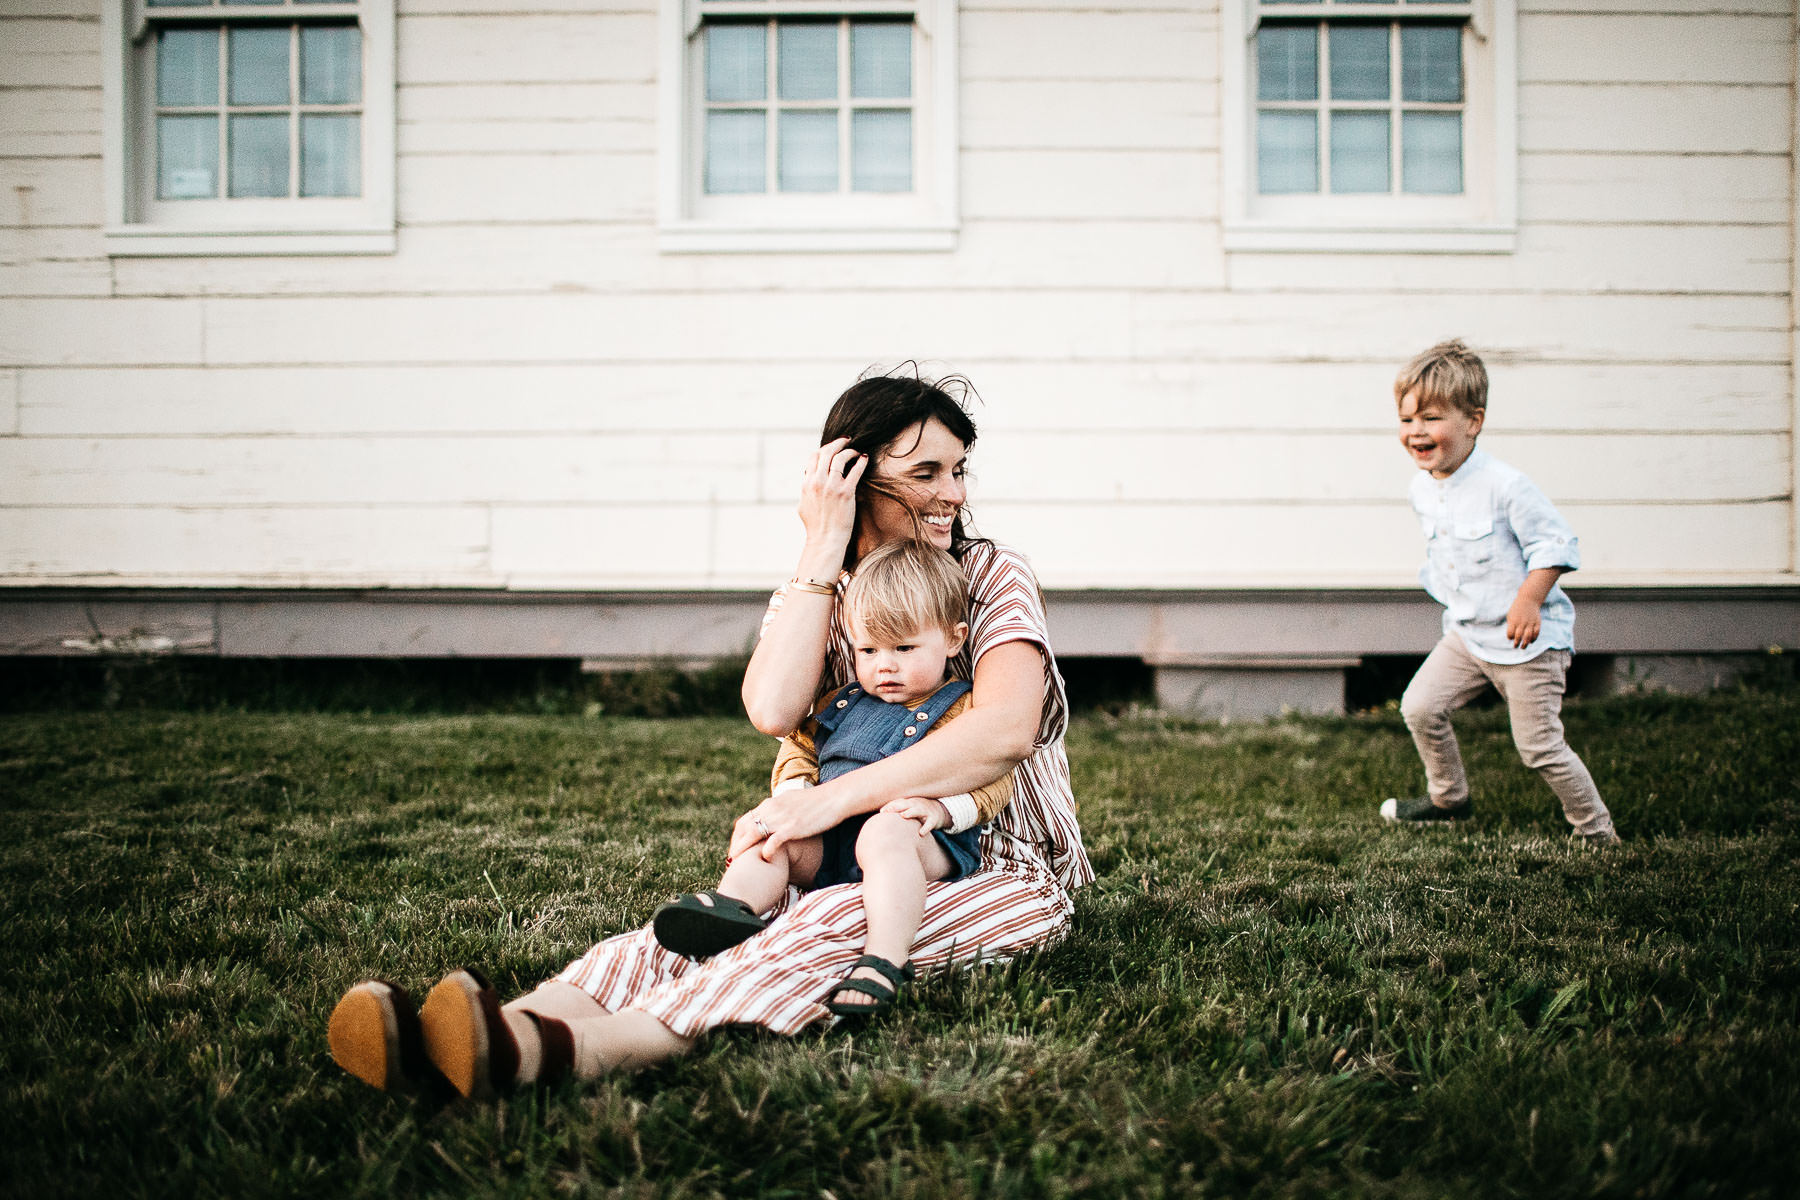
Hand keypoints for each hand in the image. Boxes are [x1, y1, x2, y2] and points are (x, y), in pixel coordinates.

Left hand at [730, 785, 847, 861]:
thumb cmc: (817, 802)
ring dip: (743, 849)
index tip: (736, 849)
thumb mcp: (792, 801)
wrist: (835, 797)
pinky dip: (766, 851)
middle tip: (733, 859)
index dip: (737, 836)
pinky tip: (765, 860)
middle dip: (736, 844)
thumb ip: (780, 810)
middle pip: (744, 827)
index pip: (745, 820)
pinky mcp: (792, 827)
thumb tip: (774, 820)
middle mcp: (771, 809)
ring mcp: (781, 818)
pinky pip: (772, 841)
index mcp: (771, 804)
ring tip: (739, 863)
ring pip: (752, 834)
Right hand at [797, 437, 866, 550]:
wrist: (826, 540)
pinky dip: (861, 461)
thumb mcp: (803, 506)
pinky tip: (865, 458)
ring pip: (840, 458)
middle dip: (837, 443)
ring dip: (849, 451)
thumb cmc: (815, 527)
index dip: (824, 449)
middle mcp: (817, 482)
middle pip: (827, 452)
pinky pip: (855, 470)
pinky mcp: (846, 492)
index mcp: (807, 484)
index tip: (832, 448)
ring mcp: (831, 486)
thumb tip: (806, 482)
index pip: (813, 457)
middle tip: (847, 440)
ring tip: (856, 451)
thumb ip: (805, 491)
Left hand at [882, 796, 950, 833]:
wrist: (939, 811)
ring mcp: (925, 811)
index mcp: (909, 802)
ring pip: (917, 811)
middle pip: (905, 805)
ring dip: (910, 812)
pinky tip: (921, 833)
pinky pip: (929, 824)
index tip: (882, 811)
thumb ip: (897, 810)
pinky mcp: (933, 819)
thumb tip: (880, 814)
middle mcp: (917, 805)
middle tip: (888, 811)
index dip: (890, 806)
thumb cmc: (919, 811)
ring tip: (903, 816)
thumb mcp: (909, 808)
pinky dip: (926, 828)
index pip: (898, 803)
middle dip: (897, 807)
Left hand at [1505, 592, 1542, 647]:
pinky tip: (1531, 641)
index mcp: (1514, 621)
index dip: (1510, 637)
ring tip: (1522, 647)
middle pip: (1519, 636)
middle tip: (1515, 647)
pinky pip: (1536, 633)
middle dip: (1517, 643)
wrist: (1528, 600)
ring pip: (1528, 636)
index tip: (1510, 638)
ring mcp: (1530, 623)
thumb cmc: (1517, 609)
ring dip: (1525, 644)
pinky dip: (1534, 638)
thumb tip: (1512, 637)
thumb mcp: (1510, 615)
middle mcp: (1522, 623)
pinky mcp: (1537, 622)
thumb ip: (1511, 625)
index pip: (1510, 633)